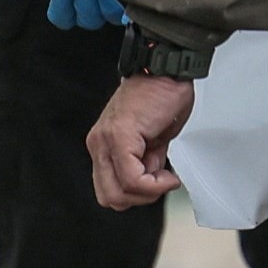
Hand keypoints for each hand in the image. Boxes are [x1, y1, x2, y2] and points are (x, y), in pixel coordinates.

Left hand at [89, 72, 193, 210]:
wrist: (167, 69)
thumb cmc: (162, 95)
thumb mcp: (152, 139)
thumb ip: (145, 161)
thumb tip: (151, 179)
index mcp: (103, 145)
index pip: (109, 190)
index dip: (137, 194)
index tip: (158, 182)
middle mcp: (98, 144)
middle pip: (110, 198)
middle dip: (142, 198)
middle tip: (162, 183)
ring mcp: (106, 141)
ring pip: (119, 193)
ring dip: (149, 192)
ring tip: (166, 175)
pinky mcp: (119, 137)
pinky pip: (132, 178)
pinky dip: (154, 184)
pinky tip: (168, 173)